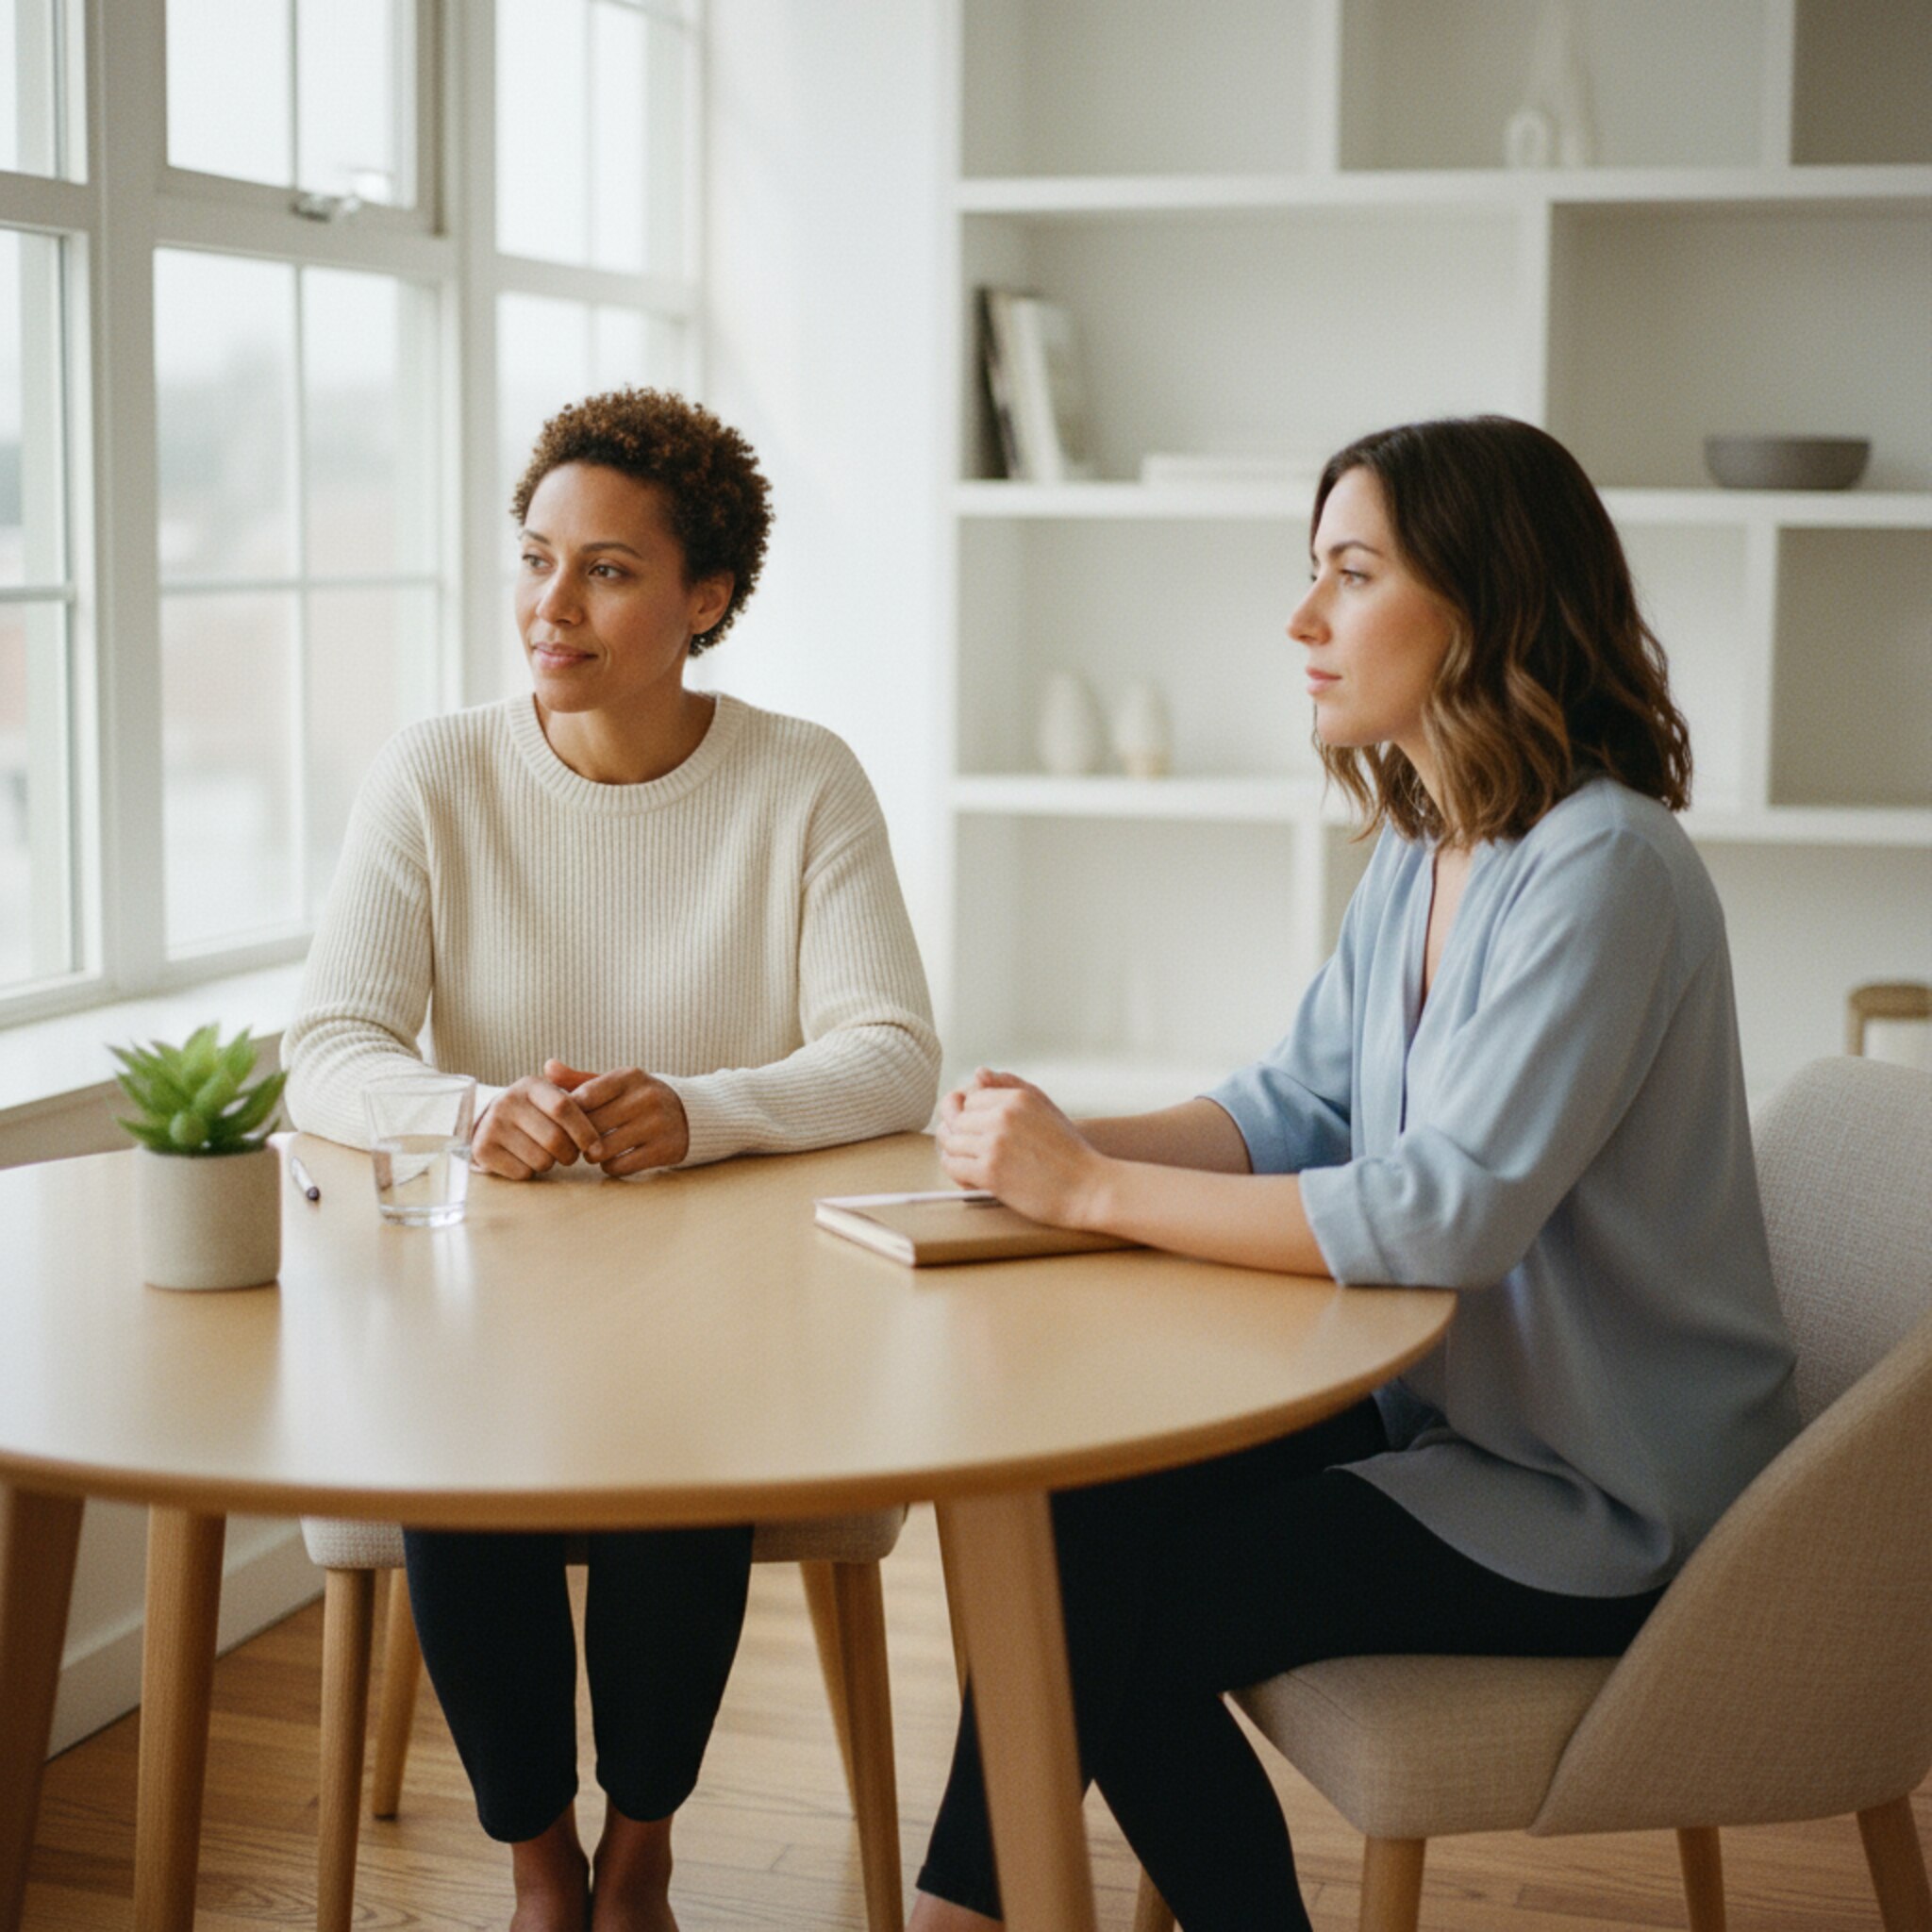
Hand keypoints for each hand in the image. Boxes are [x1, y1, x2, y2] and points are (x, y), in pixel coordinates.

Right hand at [470, 1070, 601, 1179]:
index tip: (596, 1148)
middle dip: (570, 1153)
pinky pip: (522, 1173)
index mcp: (530, 1085)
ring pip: (541, 1159)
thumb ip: (580, 1103)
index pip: (564, 1108)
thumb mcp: (552, 1097)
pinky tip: (525, 1160)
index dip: (585, 1131)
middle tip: (570, 1155)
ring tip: (546, 1155)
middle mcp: (507, 1101)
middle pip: (554, 1138)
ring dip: (551, 1164)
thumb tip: (596, 1126)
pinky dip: (531, 1173)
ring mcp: (492, 1125)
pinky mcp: (482, 1149)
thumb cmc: (535, 1113)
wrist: (491, 1124)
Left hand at [545, 1059, 688, 1175]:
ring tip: (594, 1150)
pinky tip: (614, 1158)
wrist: (689, 1114)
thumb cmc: (637, 1099)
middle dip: (579, 1138)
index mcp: (630, 1076)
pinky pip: (620, 1166)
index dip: (570, 1114)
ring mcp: (657, 1124)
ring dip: (592, 1155)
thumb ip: (579, 1079)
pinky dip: (610, 1166)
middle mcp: (646, 1097)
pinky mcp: (664, 1149)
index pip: (584, 1097)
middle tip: (577, 1141)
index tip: (568, 1121)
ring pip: (603, 1149)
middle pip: (591, 1126)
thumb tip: (547, 1067)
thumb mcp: (614, 1084)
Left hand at [935, 1068, 1108, 1228]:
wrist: (1088, 1188)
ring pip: (950, 1141)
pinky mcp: (990, 1172)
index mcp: (1017, 1098)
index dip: (972, 1116)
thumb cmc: (1067, 1150)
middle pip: (957, 1118)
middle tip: (975, 1150)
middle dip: (961, 1134)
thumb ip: (1011, 1086)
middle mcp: (1003, 1116)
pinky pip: (952, 1165)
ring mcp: (994, 1144)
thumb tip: (978, 1073)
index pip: (971, 1098)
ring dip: (956, 1153)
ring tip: (973, 1162)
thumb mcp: (1045, 1107)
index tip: (982, 1131)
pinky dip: (957, 1171)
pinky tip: (971, 1176)